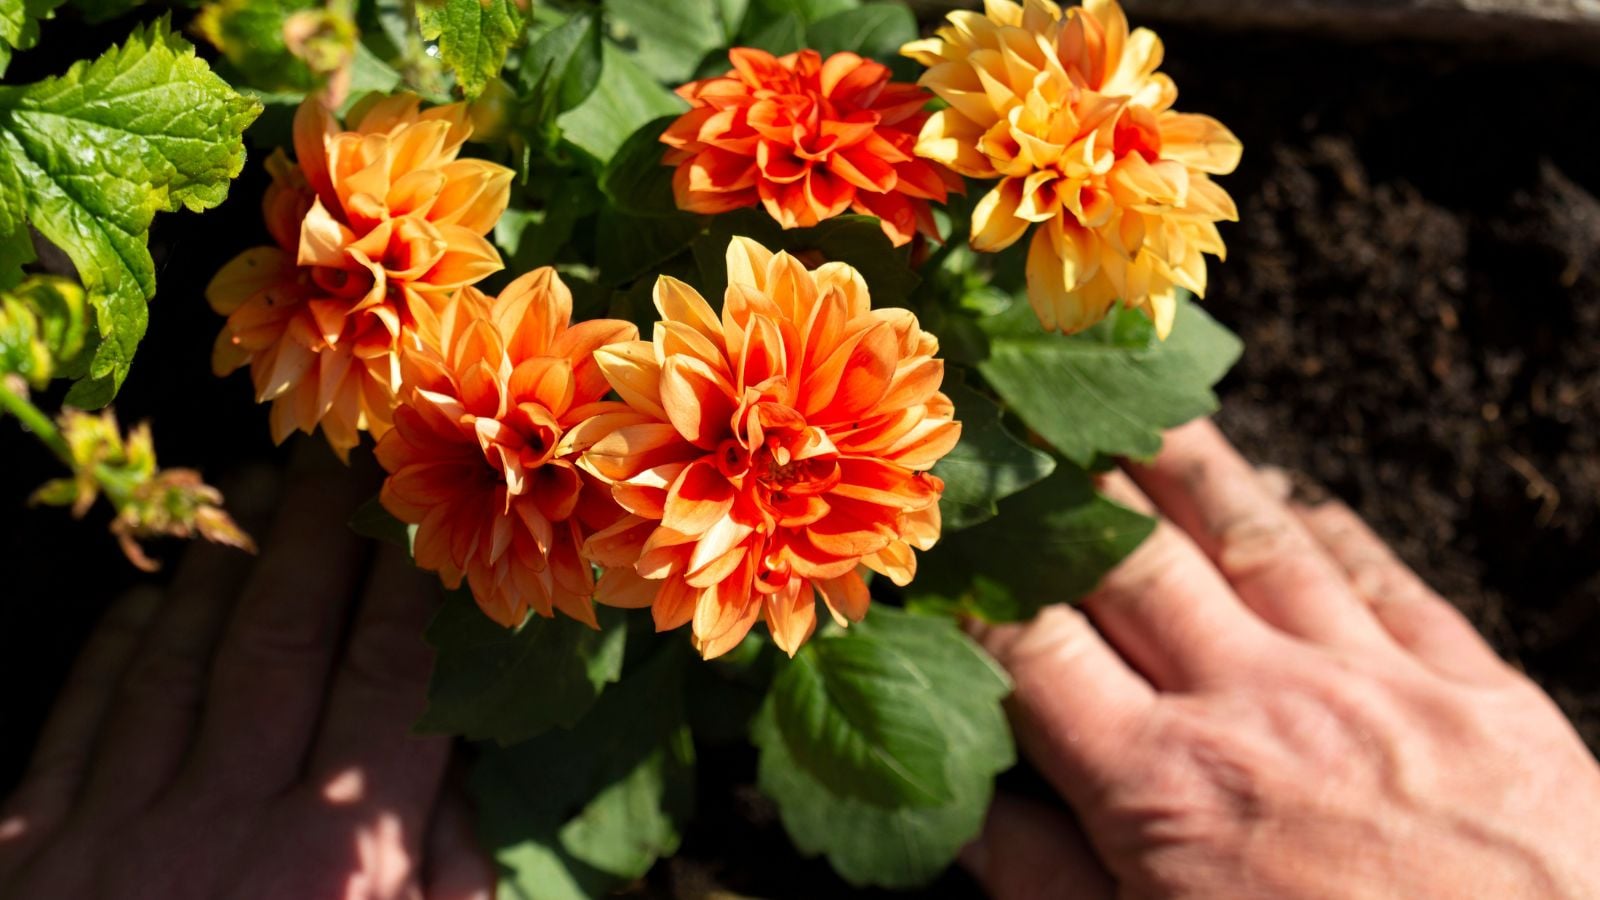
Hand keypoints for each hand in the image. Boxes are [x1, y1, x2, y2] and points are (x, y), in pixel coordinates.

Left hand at [0, 447, 493, 899]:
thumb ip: (451, 878)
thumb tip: (455, 772)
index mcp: (337, 859)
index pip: (388, 675)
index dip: (409, 580)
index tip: (427, 510)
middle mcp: (222, 824)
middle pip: (278, 640)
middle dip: (313, 534)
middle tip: (335, 453)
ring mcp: (111, 835)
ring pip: (172, 663)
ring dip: (217, 565)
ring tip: (249, 489)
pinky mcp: (25, 857)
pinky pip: (73, 724)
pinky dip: (110, 650)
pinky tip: (143, 600)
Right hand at [966, 420, 1599, 899]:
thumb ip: (1044, 881)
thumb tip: (960, 805)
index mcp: (1162, 785)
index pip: (1032, 646)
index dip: (976, 585)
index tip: (945, 541)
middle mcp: (1255, 703)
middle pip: (1133, 557)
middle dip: (1066, 488)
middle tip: (1025, 424)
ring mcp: (1369, 681)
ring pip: (1255, 534)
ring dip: (1186, 465)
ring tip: (1139, 406)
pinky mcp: (1473, 688)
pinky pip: (1383, 573)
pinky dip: (1328, 521)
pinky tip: (1296, 490)